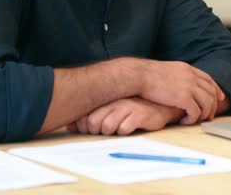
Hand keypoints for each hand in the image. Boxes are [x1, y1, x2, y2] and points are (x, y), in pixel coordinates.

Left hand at [66, 97, 182, 135]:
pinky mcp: (140, 113)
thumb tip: (70, 126)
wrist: (160, 105)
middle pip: (93, 123)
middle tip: (106, 130)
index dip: (84, 127)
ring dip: (111, 132)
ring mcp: (127, 106)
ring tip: (119, 127)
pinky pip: (124, 129)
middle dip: (97, 131)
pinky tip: (130, 127)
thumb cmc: (131, 109)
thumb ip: (89, 116)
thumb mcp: (110, 111)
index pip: (84, 115)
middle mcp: (115, 99)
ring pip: (107, 127)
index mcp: (105, 97)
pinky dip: (125, 131)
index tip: (90, 129)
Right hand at [136, 60, 224, 124]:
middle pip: (211, 92)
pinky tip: (183, 122)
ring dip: (204, 114)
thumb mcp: (167, 69)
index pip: (208, 79)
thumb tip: (180, 84)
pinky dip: (192, 119)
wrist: (139, 76)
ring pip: (207, 104)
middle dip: (213, 106)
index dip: (216, 89)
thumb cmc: (147, 75)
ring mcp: (189, 87)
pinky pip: (196, 112)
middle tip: (209, 116)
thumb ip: (178, 76)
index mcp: (188, 69)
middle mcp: (192, 77)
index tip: (219, 97)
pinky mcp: (184, 98)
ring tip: (195, 120)